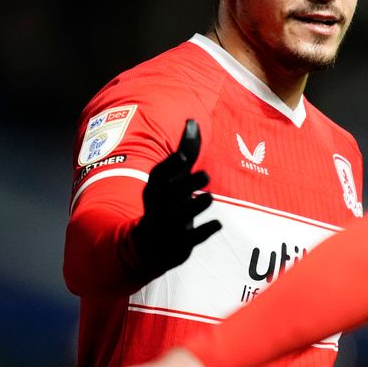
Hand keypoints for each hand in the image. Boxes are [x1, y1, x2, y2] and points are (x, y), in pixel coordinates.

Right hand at [130, 119, 221, 275]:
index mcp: (154, 189)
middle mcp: (157, 206)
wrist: (149, 245)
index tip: (182, 156)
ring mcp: (166, 227)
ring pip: (179, 217)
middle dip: (186, 184)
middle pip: (170, 194)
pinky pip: (190, 239)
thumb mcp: (172, 178)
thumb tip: (193, 120)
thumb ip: (185, 151)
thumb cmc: (166, 202)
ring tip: (209, 197)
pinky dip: (203, 232)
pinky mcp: (177, 245)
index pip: (159, 175)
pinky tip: (218, 223)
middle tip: (207, 174)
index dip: (170, 166)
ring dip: (194, 207)